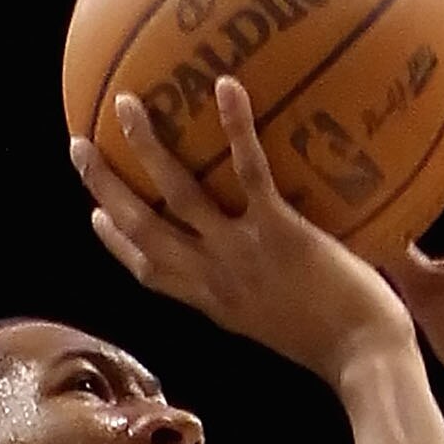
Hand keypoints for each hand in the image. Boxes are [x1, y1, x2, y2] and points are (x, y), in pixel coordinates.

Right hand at [72, 75, 415, 391]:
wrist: (363, 357)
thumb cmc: (340, 343)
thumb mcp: (284, 326)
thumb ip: (265, 295)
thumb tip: (277, 267)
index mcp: (213, 302)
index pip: (149, 271)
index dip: (117, 242)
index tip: (96, 214)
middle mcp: (214, 278)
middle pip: (141, 227)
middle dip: (104, 185)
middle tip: (79, 146)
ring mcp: (240, 254)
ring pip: (177, 194)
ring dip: (146, 147)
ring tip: (126, 103)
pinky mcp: (278, 232)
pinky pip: (248, 172)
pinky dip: (235, 128)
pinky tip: (224, 87)